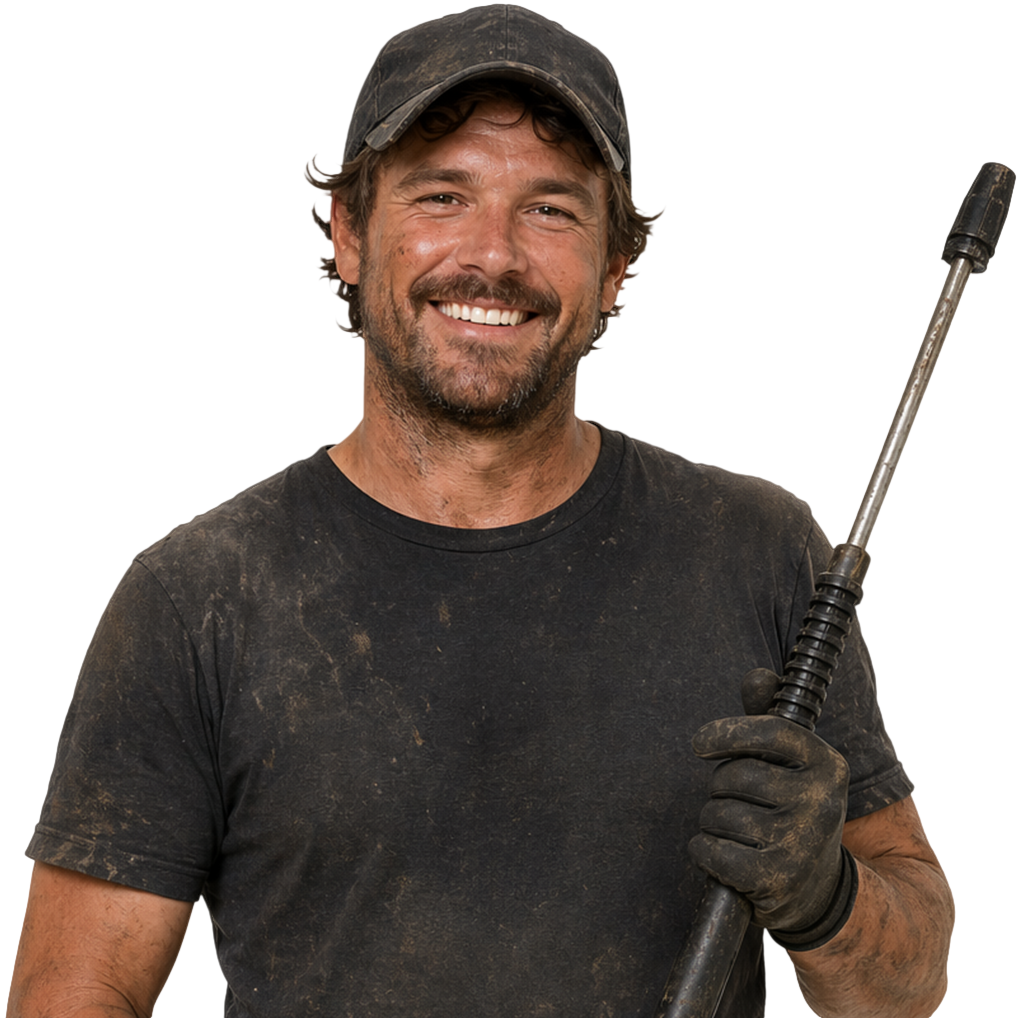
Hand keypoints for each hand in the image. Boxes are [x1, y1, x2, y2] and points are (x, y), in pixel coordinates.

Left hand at [688, 669, 854, 944]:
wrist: (819, 889)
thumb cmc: (792, 809)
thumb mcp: (792, 763)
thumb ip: (768, 717)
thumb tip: (758, 676)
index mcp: (827, 764)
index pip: (770, 731)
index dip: (725, 732)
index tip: (699, 743)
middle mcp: (821, 802)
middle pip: (735, 775)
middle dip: (721, 786)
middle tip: (737, 801)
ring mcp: (801, 843)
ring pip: (718, 814)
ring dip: (714, 821)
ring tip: (739, 831)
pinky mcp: (776, 880)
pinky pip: (711, 850)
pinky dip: (706, 851)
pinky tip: (726, 856)